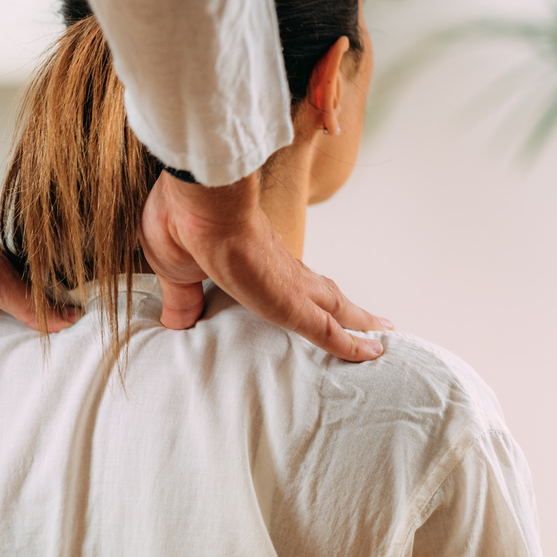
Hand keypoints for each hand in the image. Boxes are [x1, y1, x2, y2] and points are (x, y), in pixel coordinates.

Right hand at [139, 170, 387, 360]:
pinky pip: (330, 330)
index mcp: (251, 256)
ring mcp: (289, 283)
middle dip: (345, 305)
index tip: (315, 299)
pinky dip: (352, 343)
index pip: (285, 276)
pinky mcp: (292, 303)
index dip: (302, 289)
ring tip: (382, 331)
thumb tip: (176, 320)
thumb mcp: (173, 269)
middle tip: (372, 319)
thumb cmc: (182, 221)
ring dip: (358, 319)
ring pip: (334, 306)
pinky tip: (372, 352)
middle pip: (321, 290)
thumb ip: (182, 296)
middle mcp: (278, 268)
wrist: (200, 204)